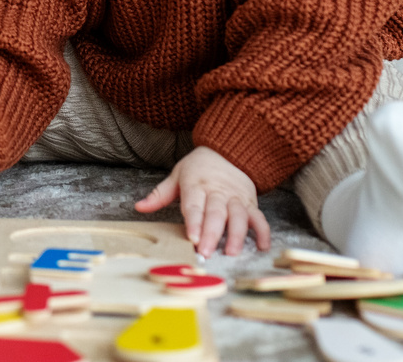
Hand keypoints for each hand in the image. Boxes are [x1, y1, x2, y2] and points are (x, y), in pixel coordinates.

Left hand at [135, 146, 271, 256]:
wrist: (228, 151)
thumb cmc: (199, 167)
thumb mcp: (177, 175)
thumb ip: (160, 194)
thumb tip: (139, 207)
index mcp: (197, 184)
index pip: (194, 204)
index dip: (194, 221)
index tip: (192, 238)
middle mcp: (218, 192)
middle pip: (216, 213)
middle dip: (212, 233)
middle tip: (207, 251)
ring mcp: (236, 197)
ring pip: (239, 216)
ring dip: (237, 235)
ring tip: (231, 252)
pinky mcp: (250, 202)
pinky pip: (259, 217)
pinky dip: (262, 232)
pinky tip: (261, 246)